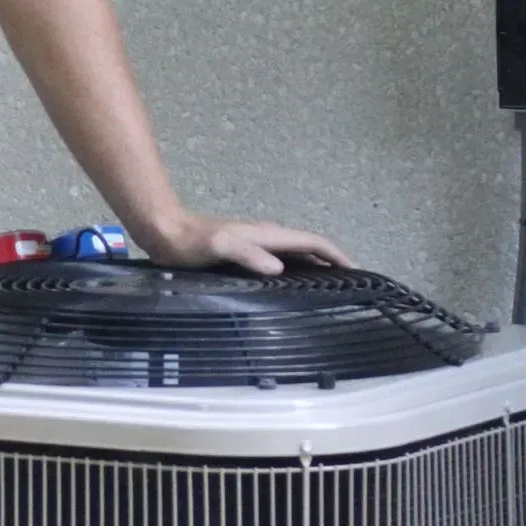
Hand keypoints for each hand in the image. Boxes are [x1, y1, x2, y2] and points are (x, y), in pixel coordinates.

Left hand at [141, 212, 351, 276]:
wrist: (167, 233)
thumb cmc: (192, 242)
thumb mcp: (220, 247)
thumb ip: (248, 254)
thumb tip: (278, 268)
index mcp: (269, 234)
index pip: (313, 242)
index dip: (337, 255)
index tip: (357, 271)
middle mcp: (269, 237)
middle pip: (310, 248)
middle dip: (333, 263)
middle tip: (350, 287)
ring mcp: (258, 245)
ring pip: (297, 256)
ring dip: (316, 269)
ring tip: (330, 291)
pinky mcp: (247, 254)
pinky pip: (282, 262)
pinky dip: (296, 272)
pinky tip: (293, 290)